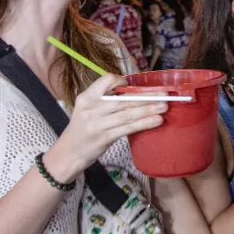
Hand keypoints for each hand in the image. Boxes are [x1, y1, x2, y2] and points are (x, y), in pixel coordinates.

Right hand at [47, 74, 166, 179]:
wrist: (68, 153)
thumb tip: (134, 93)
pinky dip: (144, 123)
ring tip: (165, 107)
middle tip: (165, 94)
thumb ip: (105, 100)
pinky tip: (156, 121)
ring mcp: (97, 123)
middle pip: (123, 99)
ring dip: (149, 110)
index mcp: (86, 97)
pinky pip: (128, 128)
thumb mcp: (87, 109)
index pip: (106, 80)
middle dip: (146, 97)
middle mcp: (91, 108)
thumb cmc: (83, 129)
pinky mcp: (104, 137)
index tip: (135, 86)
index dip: (122, 81)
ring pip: (127, 114)